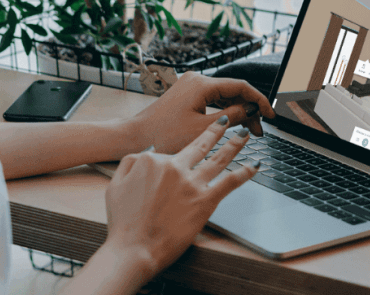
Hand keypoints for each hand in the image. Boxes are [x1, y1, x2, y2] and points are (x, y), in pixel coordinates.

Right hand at [104, 116, 258, 279]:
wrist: (132, 250)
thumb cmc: (123, 223)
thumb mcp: (116, 184)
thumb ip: (131, 162)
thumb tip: (148, 152)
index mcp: (154, 160)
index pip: (172, 151)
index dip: (178, 157)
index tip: (184, 155)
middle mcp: (176, 167)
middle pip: (201, 144)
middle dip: (217, 130)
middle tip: (227, 120)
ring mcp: (192, 183)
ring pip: (219, 157)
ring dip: (234, 144)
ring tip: (244, 134)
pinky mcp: (205, 201)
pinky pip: (229, 182)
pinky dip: (244, 172)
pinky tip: (254, 166)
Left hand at [128, 71, 275, 154]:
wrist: (135, 137)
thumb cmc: (163, 135)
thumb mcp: (203, 130)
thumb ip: (231, 118)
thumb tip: (250, 111)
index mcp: (202, 84)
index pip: (240, 86)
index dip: (258, 100)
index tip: (270, 115)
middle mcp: (197, 80)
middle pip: (233, 91)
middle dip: (248, 110)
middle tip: (259, 131)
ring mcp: (191, 87)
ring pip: (223, 96)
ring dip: (237, 112)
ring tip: (249, 132)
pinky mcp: (187, 95)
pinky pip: (212, 100)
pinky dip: (224, 113)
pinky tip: (231, 126)